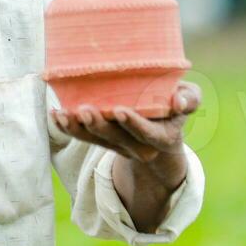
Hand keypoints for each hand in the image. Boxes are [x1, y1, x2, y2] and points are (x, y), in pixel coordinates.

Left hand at [50, 80, 200, 175]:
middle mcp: (139, 146)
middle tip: (86, 109)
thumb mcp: (188, 99)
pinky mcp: (102, 141)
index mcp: (162, 136)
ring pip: (96, 140)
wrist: (161, 126)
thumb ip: (190, 99)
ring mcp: (118, 145)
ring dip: (78, 128)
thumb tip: (178, 101)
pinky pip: (82, 137)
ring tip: (64, 112)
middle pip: (116, 139)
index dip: (134, 124)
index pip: (147, 134)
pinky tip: (55, 114)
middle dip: (99, 126)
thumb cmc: (173, 105)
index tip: (120, 110)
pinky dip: (68, 127)